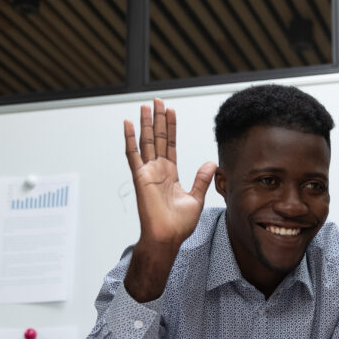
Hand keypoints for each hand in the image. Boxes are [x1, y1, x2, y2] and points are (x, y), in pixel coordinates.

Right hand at [124, 98, 216, 248]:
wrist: (167, 237)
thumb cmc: (178, 225)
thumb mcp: (196, 198)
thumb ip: (201, 179)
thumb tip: (211, 163)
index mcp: (170, 174)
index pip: (171, 145)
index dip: (171, 127)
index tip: (171, 111)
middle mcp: (158, 170)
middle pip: (159, 138)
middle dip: (159, 119)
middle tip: (158, 100)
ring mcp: (148, 172)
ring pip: (147, 142)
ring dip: (146, 123)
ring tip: (146, 106)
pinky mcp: (140, 177)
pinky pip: (133, 155)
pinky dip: (129, 139)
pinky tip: (127, 124)